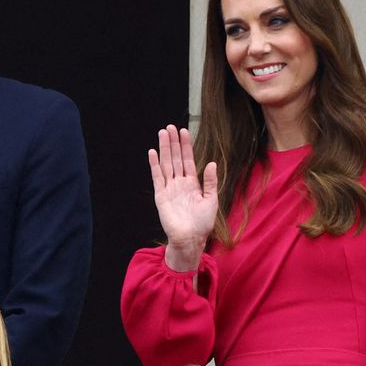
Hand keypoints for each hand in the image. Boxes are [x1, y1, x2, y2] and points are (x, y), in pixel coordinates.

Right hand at [148, 125, 217, 271]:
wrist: (190, 238)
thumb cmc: (203, 222)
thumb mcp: (211, 199)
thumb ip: (210, 181)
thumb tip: (212, 163)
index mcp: (192, 183)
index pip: (188, 160)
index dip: (186, 146)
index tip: (183, 131)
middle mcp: (179, 183)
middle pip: (175, 158)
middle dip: (173, 142)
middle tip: (170, 127)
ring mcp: (169, 188)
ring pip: (166, 163)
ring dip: (164, 149)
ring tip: (162, 134)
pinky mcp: (161, 195)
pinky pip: (157, 176)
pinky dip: (154, 165)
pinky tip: (153, 153)